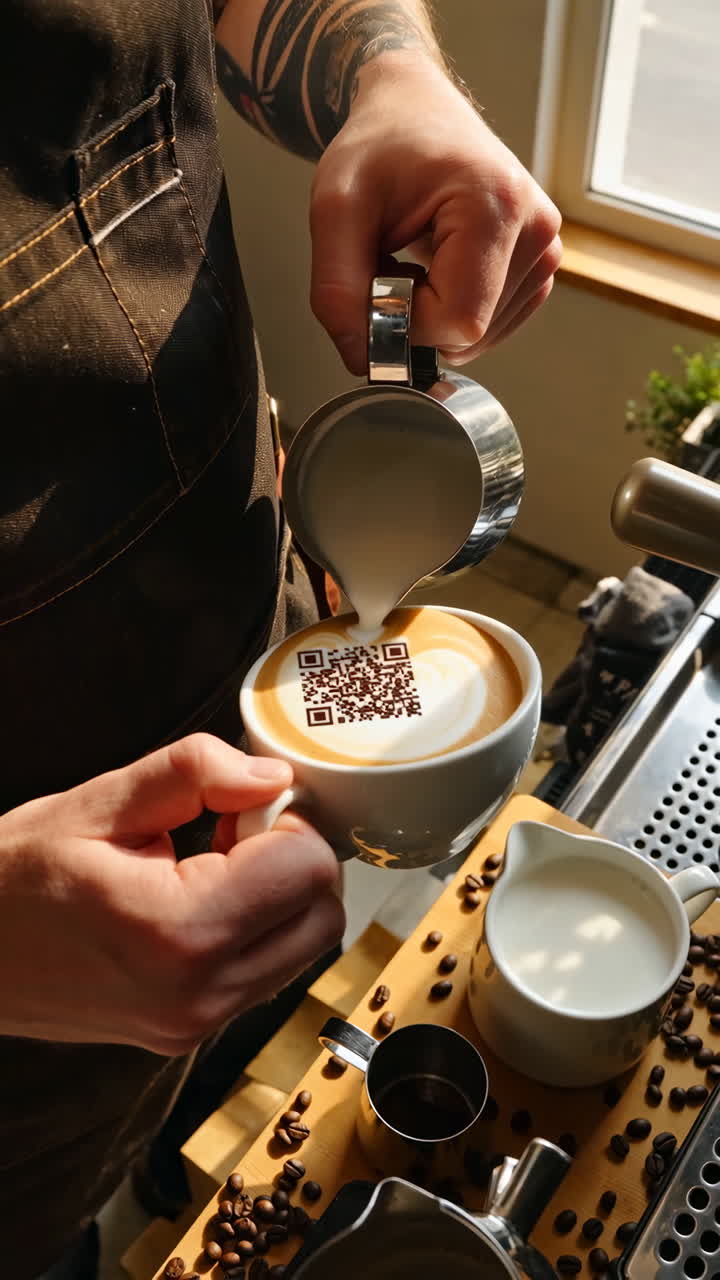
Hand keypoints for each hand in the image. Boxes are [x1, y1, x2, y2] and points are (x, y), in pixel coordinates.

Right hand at [0, 734, 342, 1053]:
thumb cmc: (11, 879)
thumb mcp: (97, 804)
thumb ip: (195, 774)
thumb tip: (272, 777)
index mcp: (180, 932)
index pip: (308, 870)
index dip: (285, 821)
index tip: (239, 806)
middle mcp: (199, 995)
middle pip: (321, 917)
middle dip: (294, 860)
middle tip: (230, 831)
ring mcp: (194, 1025)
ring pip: (302, 949)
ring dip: (278, 898)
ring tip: (208, 864)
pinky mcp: (186, 1034)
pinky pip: (264, 973)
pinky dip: (255, 930)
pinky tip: (197, 899)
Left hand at [310, 52, 561, 373]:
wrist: (414, 110)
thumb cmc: (379, 146)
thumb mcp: (335, 208)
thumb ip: (336, 290)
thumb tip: (360, 359)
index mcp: (497, 204)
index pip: (456, 321)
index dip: (404, 321)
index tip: (377, 279)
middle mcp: (538, 229)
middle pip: (470, 333)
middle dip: (417, 318)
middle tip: (394, 262)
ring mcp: (547, 249)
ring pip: (480, 337)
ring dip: (433, 315)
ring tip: (418, 260)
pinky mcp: (541, 266)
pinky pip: (490, 326)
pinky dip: (453, 313)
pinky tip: (439, 271)